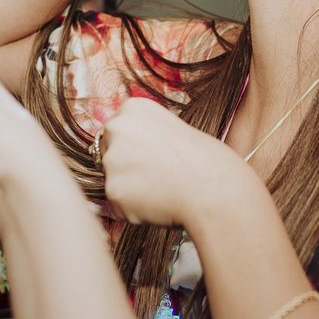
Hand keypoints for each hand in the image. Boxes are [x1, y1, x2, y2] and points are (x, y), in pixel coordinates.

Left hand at [100, 97, 252, 226]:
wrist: (213, 187)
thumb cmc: (201, 161)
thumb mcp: (170, 129)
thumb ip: (142, 135)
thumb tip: (122, 155)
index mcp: (132, 108)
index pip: (114, 132)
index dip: (134, 150)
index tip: (154, 157)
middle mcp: (117, 128)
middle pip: (106, 154)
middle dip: (125, 168)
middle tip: (158, 176)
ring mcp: (112, 159)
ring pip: (113, 182)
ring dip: (131, 190)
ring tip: (162, 188)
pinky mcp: (112, 190)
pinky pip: (118, 205)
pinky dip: (133, 210)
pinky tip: (158, 202)